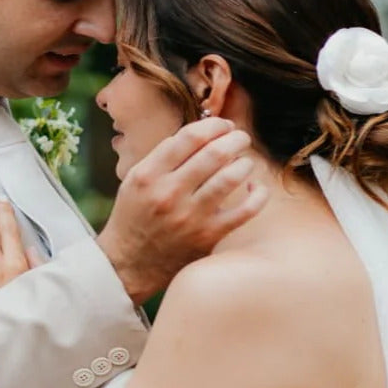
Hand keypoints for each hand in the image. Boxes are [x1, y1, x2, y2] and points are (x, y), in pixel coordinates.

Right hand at [96, 118, 266, 304]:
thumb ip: (165, 156)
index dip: (213, 125)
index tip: (223, 125)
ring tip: (245, 162)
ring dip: (245, 163)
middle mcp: (169, 193)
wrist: (129, 263)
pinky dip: (257, 194)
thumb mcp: (136, 179)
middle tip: (241, 138)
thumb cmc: (135, 215)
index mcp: (149, 175)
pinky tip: (255, 188)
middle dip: (235, 139)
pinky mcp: (208, 236)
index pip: (189, 137)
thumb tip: (203, 132)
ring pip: (231, 177)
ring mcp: (190, 216)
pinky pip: (246, 210)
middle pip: (214, 153)